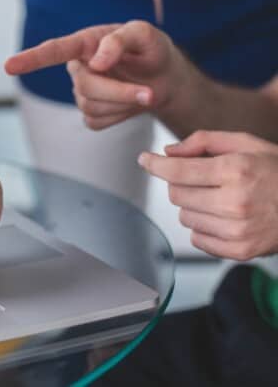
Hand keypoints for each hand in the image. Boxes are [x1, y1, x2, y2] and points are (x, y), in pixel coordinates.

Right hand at [5, 21, 188, 129]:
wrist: (164, 79)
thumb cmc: (151, 50)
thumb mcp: (145, 34)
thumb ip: (120, 40)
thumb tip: (96, 62)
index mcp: (86, 43)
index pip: (53, 51)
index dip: (31, 59)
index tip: (9, 66)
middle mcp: (79, 68)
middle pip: (85, 87)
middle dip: (119, 92)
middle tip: (149, 93)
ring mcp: (82, 93)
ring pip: (91, 107)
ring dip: (123, 103)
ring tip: (145, 92)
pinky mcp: (90, 114)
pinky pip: (97, 122)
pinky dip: (120, 117)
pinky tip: (129, 105)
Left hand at [138, 130, 277, 260]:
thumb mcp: (247, 144)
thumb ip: (204, 142)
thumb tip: (168, 152)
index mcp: (236, 171)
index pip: (178, 171)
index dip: (155, 165)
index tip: (145, 160)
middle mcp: (235, 202)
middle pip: (176, 194)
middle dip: (182, 183)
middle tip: (203, 179)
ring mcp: (237, 230)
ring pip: (184, 216)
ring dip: (193, 206)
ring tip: (220, 198)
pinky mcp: (239, 251)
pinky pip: (197, 238)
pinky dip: (203, 227)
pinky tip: (224, 217)